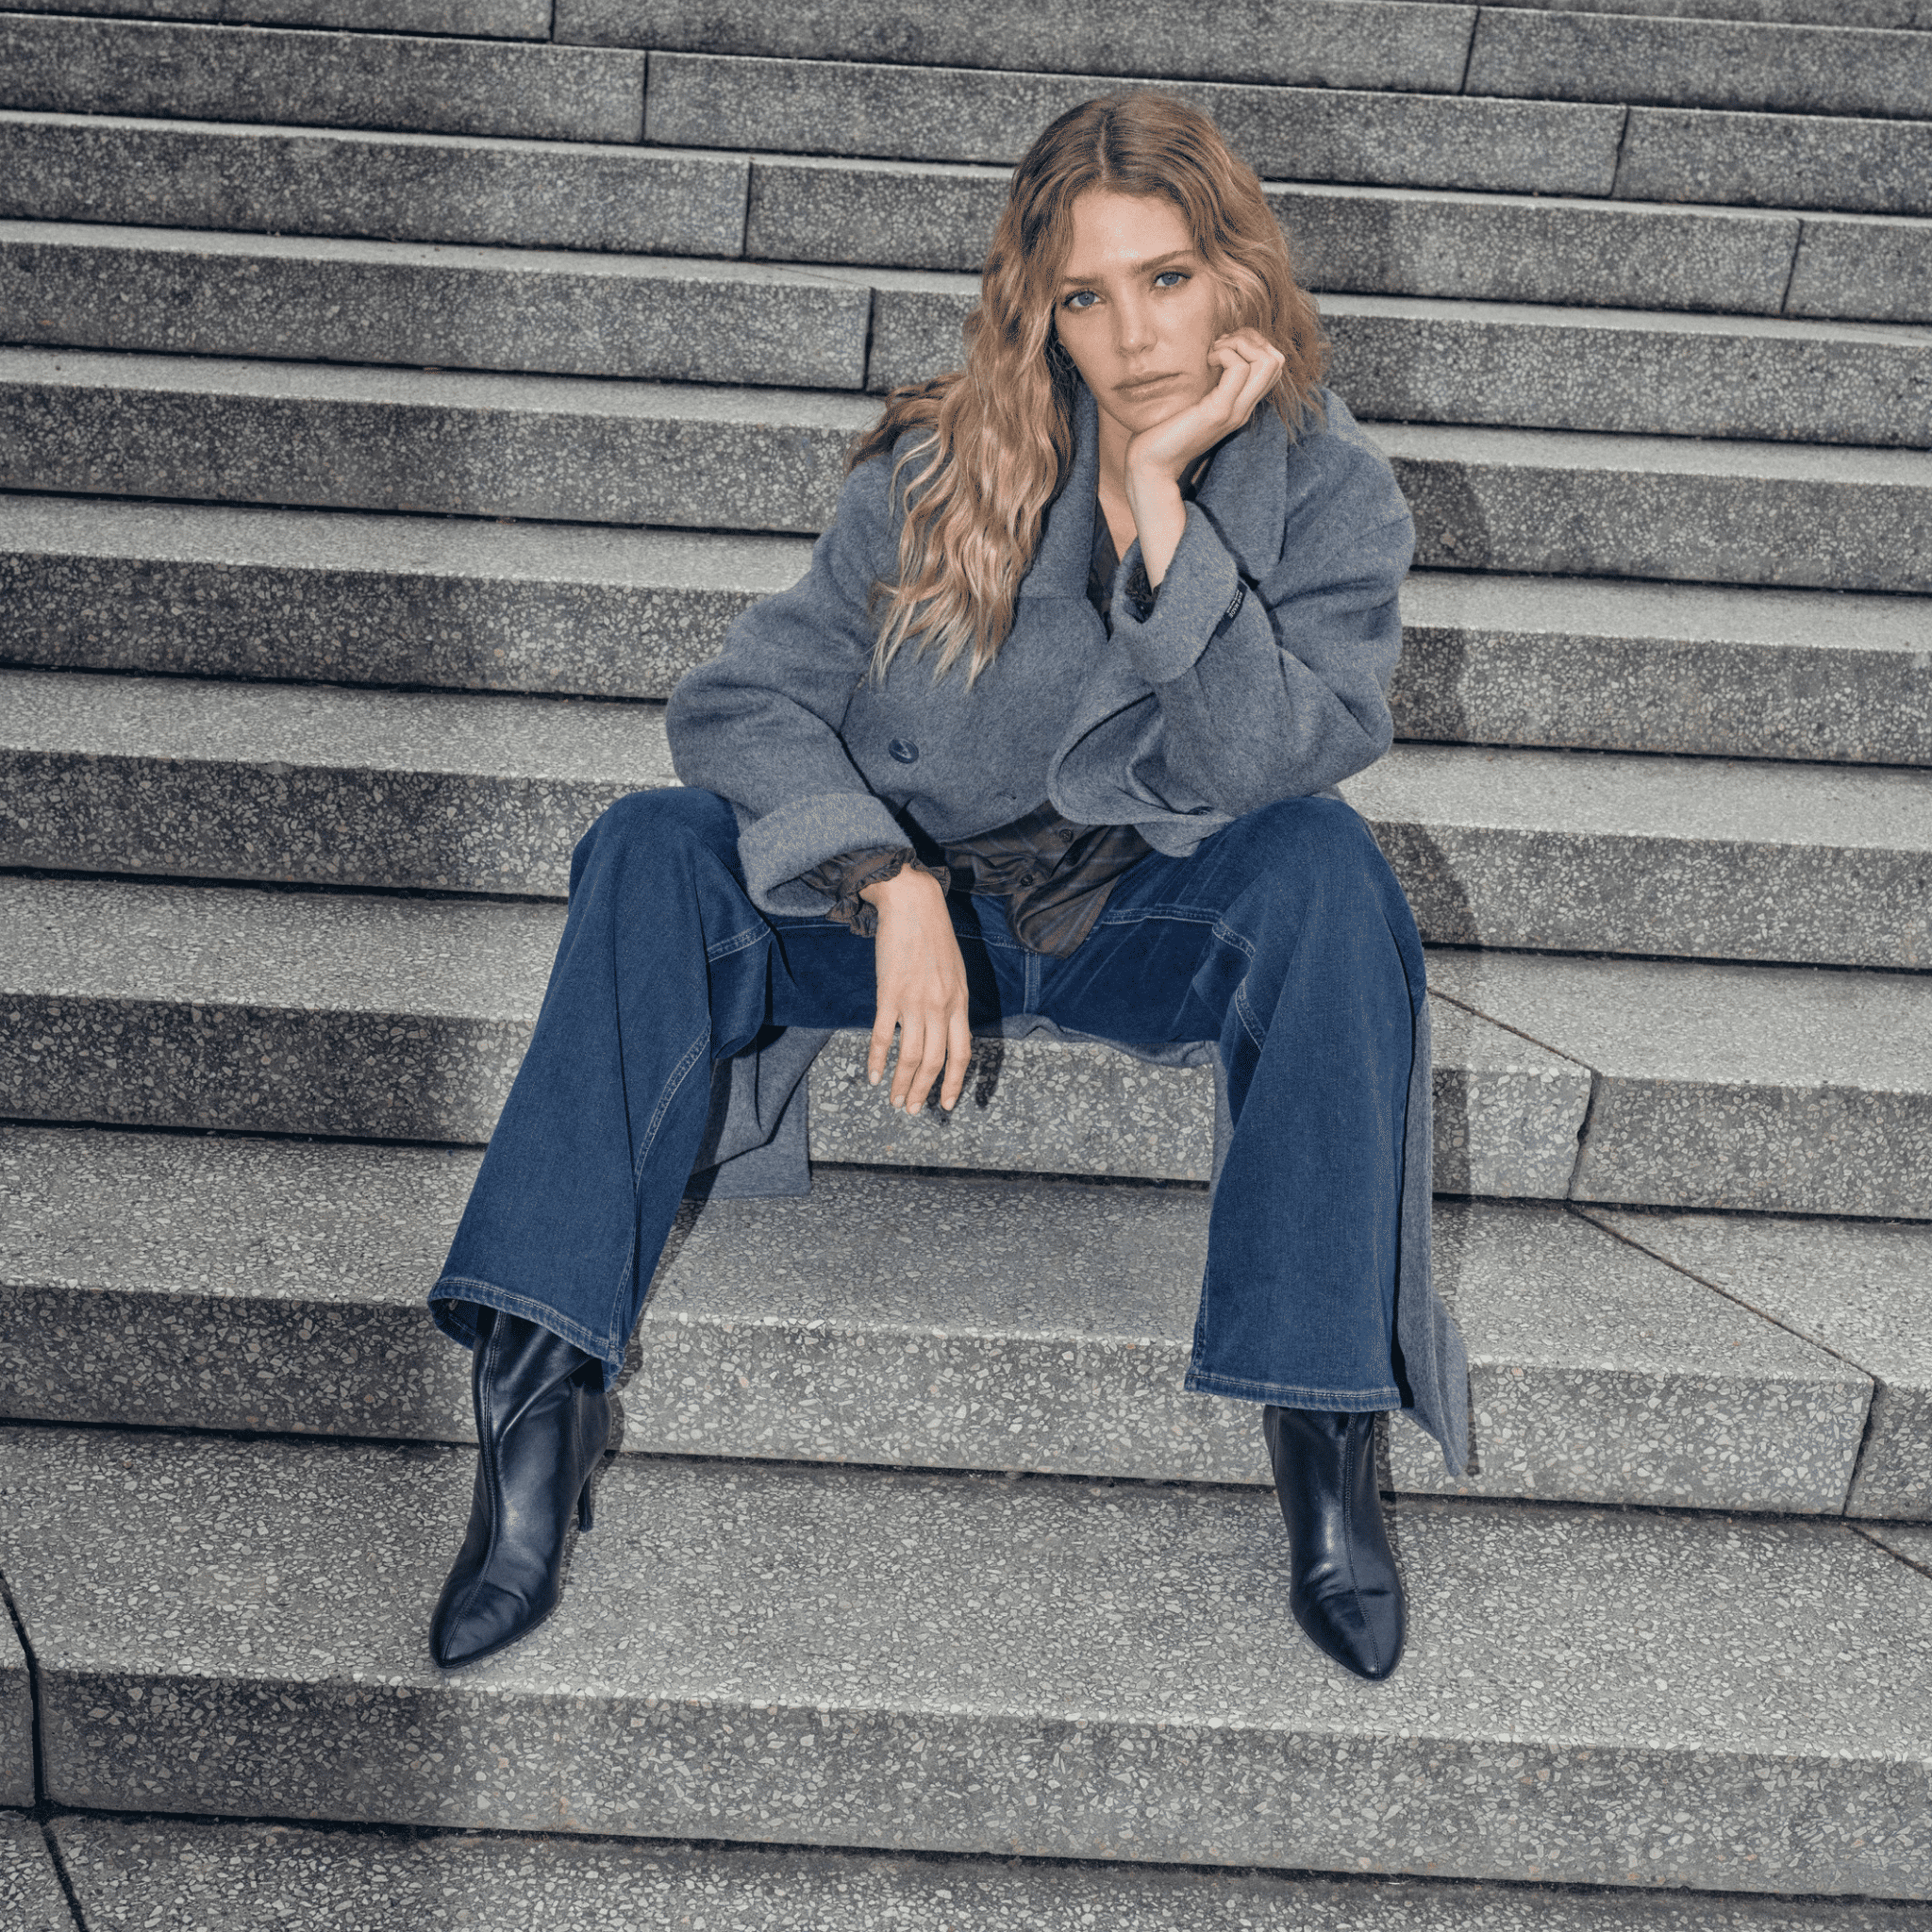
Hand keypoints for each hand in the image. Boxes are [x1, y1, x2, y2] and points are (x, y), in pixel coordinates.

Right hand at [862, 867, 971, 1112]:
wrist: (913, 903)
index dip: (953, 1082)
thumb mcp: (955, 971)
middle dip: (924, 1091)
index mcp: (960, 1001)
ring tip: (895, 1102)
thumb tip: (946, 1030)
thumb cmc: (934, 934)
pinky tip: (874, 1076)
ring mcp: (914, 1001)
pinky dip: (878, 1060)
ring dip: (902, 1084)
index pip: (962, 1053)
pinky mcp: (889, 993)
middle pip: (935, 1061)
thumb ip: (952, 1001)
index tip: (946, 1103)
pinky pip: (884, 1035)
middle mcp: (941, 1006)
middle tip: (913, 1111)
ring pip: (911, 1055)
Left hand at [1121, 329, 1285, 587]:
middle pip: (1277, 361)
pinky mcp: (1218, 412)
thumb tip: (1207, 351)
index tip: (1221, 347)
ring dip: (1239, 344)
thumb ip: (1205, 383)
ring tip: (1213, 353)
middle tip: (1218, 345)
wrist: (1150, 464)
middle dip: (1250, 339)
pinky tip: (1205, 362)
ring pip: (1267, 362)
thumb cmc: (1163, 431)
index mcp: (1240, 406)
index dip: (1253, 344)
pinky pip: (1239, 369)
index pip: (1273, 366)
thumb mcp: (1191, 401)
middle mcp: (1244, 409)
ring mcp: (1234, 411)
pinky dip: (1224, 354)